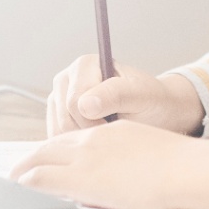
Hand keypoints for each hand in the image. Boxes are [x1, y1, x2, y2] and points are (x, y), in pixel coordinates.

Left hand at [11, 121, 208, 208]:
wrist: (181, 168)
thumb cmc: (175, 164)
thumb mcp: (146, 148)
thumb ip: (127, 155)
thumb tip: (122, 169)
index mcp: (108, 132)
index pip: (72, 136)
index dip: (56, 148)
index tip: (48, 156)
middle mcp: (91, 140)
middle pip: (51, 145)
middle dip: (33, 157)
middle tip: (20, 167)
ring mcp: (84, 159)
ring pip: (41, 159)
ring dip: (25, 169)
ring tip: (14, 177)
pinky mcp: (81, 180)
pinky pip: (43, 177)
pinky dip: (29, 180)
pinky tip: (20, 186)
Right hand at [44, 55, 205, 135]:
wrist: (152, 110)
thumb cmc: (149, 100)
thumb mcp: (140, 95)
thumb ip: (115, 94)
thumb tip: (85, 105)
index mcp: (85, 64)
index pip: (75, 100)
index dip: (96, 121)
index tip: (119, 125)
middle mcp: (66, 78)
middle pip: (64, 117)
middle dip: (90, 131)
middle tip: (114, 130)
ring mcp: (57, 97)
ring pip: (58, 129)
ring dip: (83, 138)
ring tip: (107, 132)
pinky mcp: (55, 116)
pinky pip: (57, 138)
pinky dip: (76, 144)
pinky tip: (96, 139)